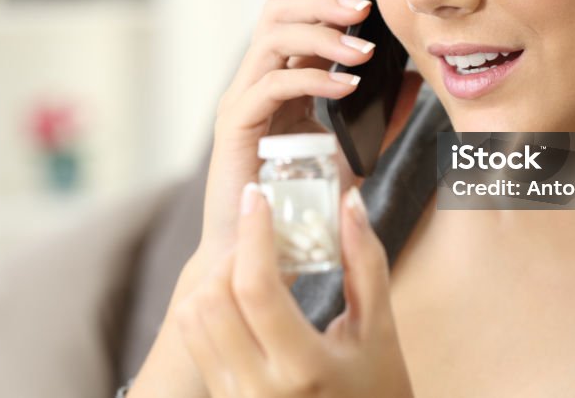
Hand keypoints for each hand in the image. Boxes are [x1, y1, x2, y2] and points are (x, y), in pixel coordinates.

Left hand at [177, 182, 414, 397]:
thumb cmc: (377, 393)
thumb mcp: (381, 331)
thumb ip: (366, 262)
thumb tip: (350, 202)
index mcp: (303, 367)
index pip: (256, 288)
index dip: (253, 233)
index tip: (257, 196)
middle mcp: (258, 389)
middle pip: (213, 298)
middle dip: (233, 252)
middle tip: (259, 231)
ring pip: (192, 318)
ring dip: (216, 277)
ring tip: (251, 262)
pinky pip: (195, 341)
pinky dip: (208, 306)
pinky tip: (240, 295)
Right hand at [198, 0, 420, 262]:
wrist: (260, 252)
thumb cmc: (301, 201)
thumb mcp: (353, 151)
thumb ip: (380, 116)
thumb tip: (417, 80)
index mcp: (282, 79)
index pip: (305, 18)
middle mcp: (257, 81)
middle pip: (278, 11)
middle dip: (323, 0)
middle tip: (365, 8)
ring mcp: (242, 100)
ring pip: (271, 37)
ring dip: (320, 34)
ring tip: (362, 51)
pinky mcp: (235, 126)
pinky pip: (271, 83)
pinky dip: (310, 77)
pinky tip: (346, 86)